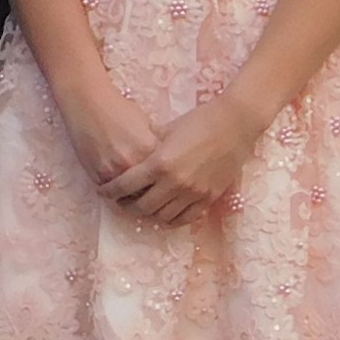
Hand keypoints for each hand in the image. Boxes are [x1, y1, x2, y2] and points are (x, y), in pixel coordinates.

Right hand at [51, 75, 166, 208]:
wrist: (87, 103)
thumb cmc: (119, 109)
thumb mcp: (147, 124)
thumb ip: (158, 145)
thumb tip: (172, 161)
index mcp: (150, 149)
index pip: (166, 177)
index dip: (167, 182)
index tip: (167, 185)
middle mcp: (133, 163)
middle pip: (150, 191)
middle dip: (152, 194)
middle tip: (153, 195)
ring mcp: (114, 171)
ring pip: (130, 197)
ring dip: (134, 198)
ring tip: (136, 196)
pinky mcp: (97, 175)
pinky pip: (112, 194)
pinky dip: (117, 194)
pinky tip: (119, 189)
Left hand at [123, 93, 265, 226]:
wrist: (235, 123)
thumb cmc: (199, 120)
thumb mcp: (166, 131)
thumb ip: (148, 149)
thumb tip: (129, 160)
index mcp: (160, 163)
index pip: (125, 186)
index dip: (110, 191)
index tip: (103, 192)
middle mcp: (175, 183)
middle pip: (141, 207)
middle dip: (126, 206)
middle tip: (121, 201)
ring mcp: (193, 193)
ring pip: (161, 216)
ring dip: (148, 214)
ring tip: (142, 206)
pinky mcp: (209, 198)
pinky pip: (185, 218)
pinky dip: (170, 218)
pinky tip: (164, 212)